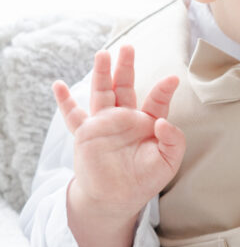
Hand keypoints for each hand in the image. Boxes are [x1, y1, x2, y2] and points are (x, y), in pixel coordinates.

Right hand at [54, 45, 185, 246]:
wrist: (116, 199)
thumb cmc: (144, 180)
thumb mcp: (168, 162)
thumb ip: (173, 140)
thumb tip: (162, 122)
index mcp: (147, 122)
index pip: (156, 100)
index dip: (164, 90)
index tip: (172, 80)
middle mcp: (125, 118)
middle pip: (125, 86)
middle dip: (126, 67)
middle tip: (128, 47)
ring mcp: (104, 123)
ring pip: (101, 92)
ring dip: (101, 73)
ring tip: (102, 54)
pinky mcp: (86, 133)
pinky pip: (73, 115)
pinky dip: (64, 101)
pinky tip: (58, 85)